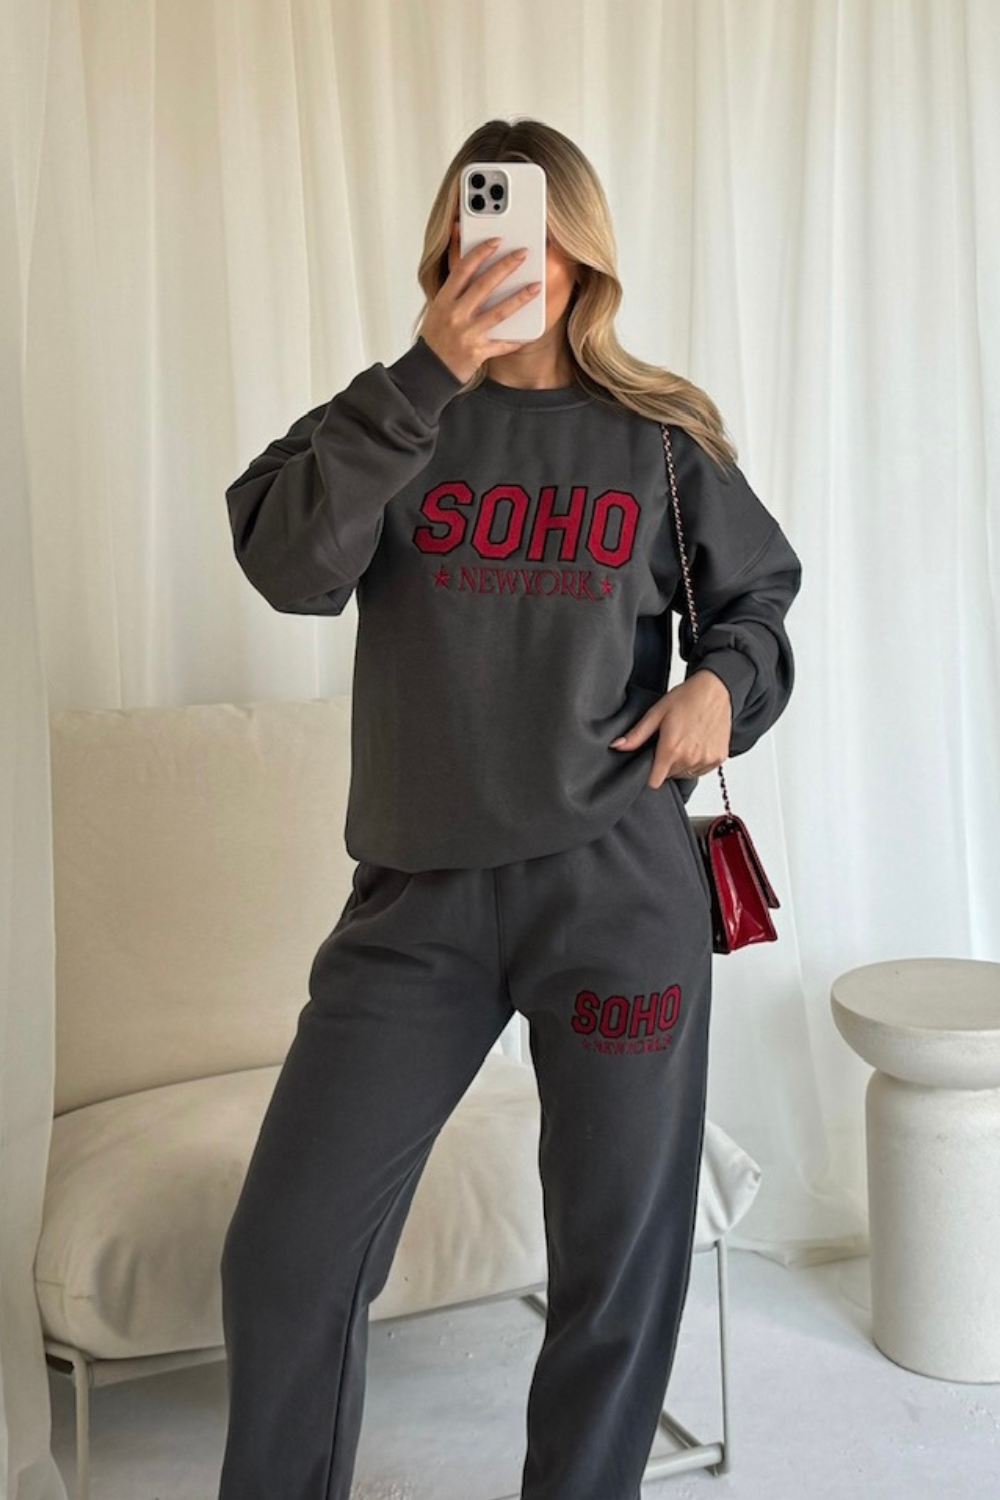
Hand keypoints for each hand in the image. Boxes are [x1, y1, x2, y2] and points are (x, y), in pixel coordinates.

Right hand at [419, 237, 541, 383]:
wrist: (429, 370)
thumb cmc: (436, 336)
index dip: (480, 252)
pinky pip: (502, 343)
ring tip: (536, 286)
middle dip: (506, 266)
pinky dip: (518, 337)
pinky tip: (533, 330)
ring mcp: (467, 334)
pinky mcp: (478, 352)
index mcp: (444, 301)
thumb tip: (465, 258)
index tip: (496, 240)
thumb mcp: (439, 307)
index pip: (463, 269)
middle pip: (484, 285)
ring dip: (520, 297)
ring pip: (499, 312)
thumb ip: (454, 286)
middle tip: (523, 253)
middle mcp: (455, 315)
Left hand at [609, 670, 732, 788]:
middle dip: (666, 764)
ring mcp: (706, 759)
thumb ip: (637, 734)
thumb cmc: (687, 697)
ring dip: (682, 763)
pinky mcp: (718, 758)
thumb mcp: (656, 713)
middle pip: (670, 776)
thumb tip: (617, 746)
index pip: (655, 782)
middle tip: (669, 742)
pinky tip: (696, 743)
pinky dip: (697, 761)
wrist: (716, 689)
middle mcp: (690, 758)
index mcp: (672, 749)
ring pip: (686, 774)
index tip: (651, 764)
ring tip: (684, 741)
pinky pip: (702, 770)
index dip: (650, 775)